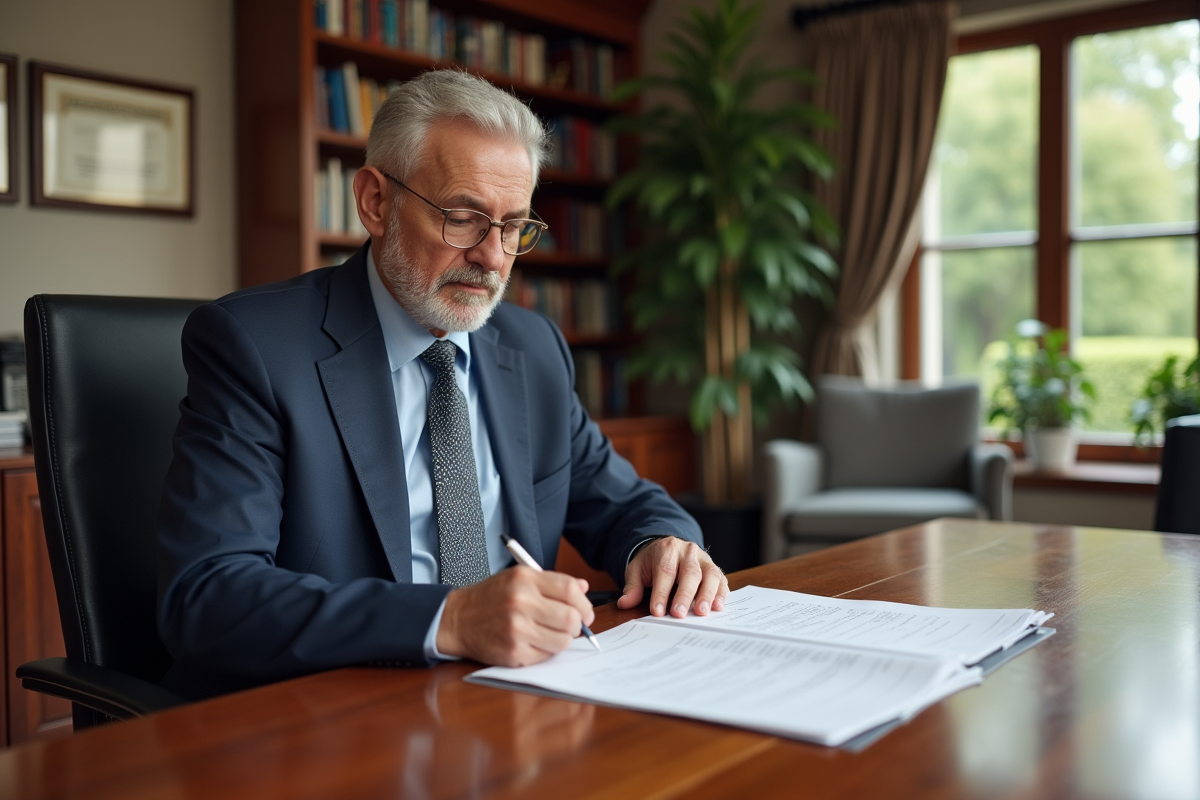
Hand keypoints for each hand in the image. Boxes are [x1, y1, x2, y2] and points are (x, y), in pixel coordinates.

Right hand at [436, 567, 594, 665]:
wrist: (457, 619)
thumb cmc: (491, 598)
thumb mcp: (518, 579)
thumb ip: (551, 583)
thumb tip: (583, 589)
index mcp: (525, 579)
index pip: (570, 590)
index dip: (584, 604)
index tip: (585, 612)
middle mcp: (521, 602)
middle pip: (571, 618)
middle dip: (577, 625)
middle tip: (570, 626)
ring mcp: (517, 628)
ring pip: (563, 640)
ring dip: (562, 640)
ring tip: (549, 634)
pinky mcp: (514, 651)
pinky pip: (546, 655)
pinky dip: (545, 651)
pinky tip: (533, 642)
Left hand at [617, 537, 728, 617]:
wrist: (667, 546)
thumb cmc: (652, 561)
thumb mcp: (637, 569)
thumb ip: (632, 587)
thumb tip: (624, 603)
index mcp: (666, 550)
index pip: (665, 572)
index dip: (661, 593)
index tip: (657, 612)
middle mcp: (688, 552)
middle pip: (689, 573)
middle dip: (685, 595)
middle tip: (679, 614)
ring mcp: (703, 559)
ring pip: (710, 574)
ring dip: (707, 594)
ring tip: (702, 612)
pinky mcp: (714, 568)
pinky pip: (721, 579)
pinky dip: (721, 593)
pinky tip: (718, 607)